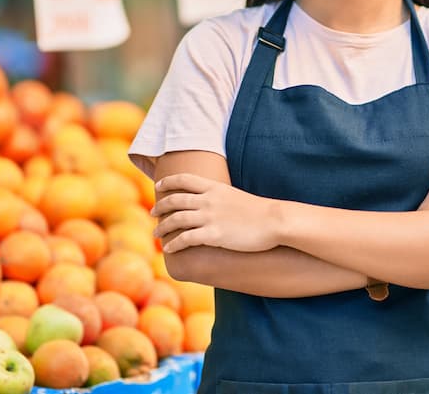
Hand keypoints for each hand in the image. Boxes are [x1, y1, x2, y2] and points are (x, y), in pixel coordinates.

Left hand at [152, 173, 278, 253]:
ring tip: (156, 234)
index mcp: (214, 188)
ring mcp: (210, 217)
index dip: (168, 182)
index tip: (159, 186)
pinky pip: (186, 238)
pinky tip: (168, 249)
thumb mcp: (236, 196)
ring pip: (176, 219)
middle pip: (175, 199)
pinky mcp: (214, 234)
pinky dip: (174, 244)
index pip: (184, 179)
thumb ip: (221, 198)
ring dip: (162, 227)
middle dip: (160, 206)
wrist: (275, 221)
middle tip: (153, 213)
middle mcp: (208, 200)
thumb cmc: (259, 212)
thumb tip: (213, 204)